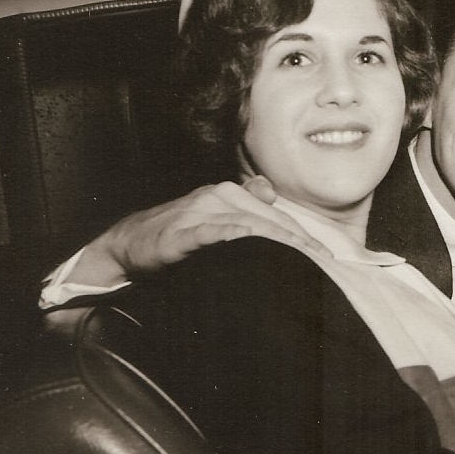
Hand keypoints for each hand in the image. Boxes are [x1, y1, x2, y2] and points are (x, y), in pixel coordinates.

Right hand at [71, 178, 330, 286]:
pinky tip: (260, 245)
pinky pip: (220, 233)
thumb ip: (240, 207)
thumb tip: (269, 192)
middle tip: (326, 261)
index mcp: (229, 194)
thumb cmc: (175, 236)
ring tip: (307, 259)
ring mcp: (200, 210)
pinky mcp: (183, 232)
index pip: (275, 214)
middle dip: (301, 240)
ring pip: (252, 224)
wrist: (127, 246)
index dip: (303, 234)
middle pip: (270, 219)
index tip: (327, 254)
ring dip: (282, 241)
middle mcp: (218, 195)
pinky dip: (242, 238)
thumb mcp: (211, 218)